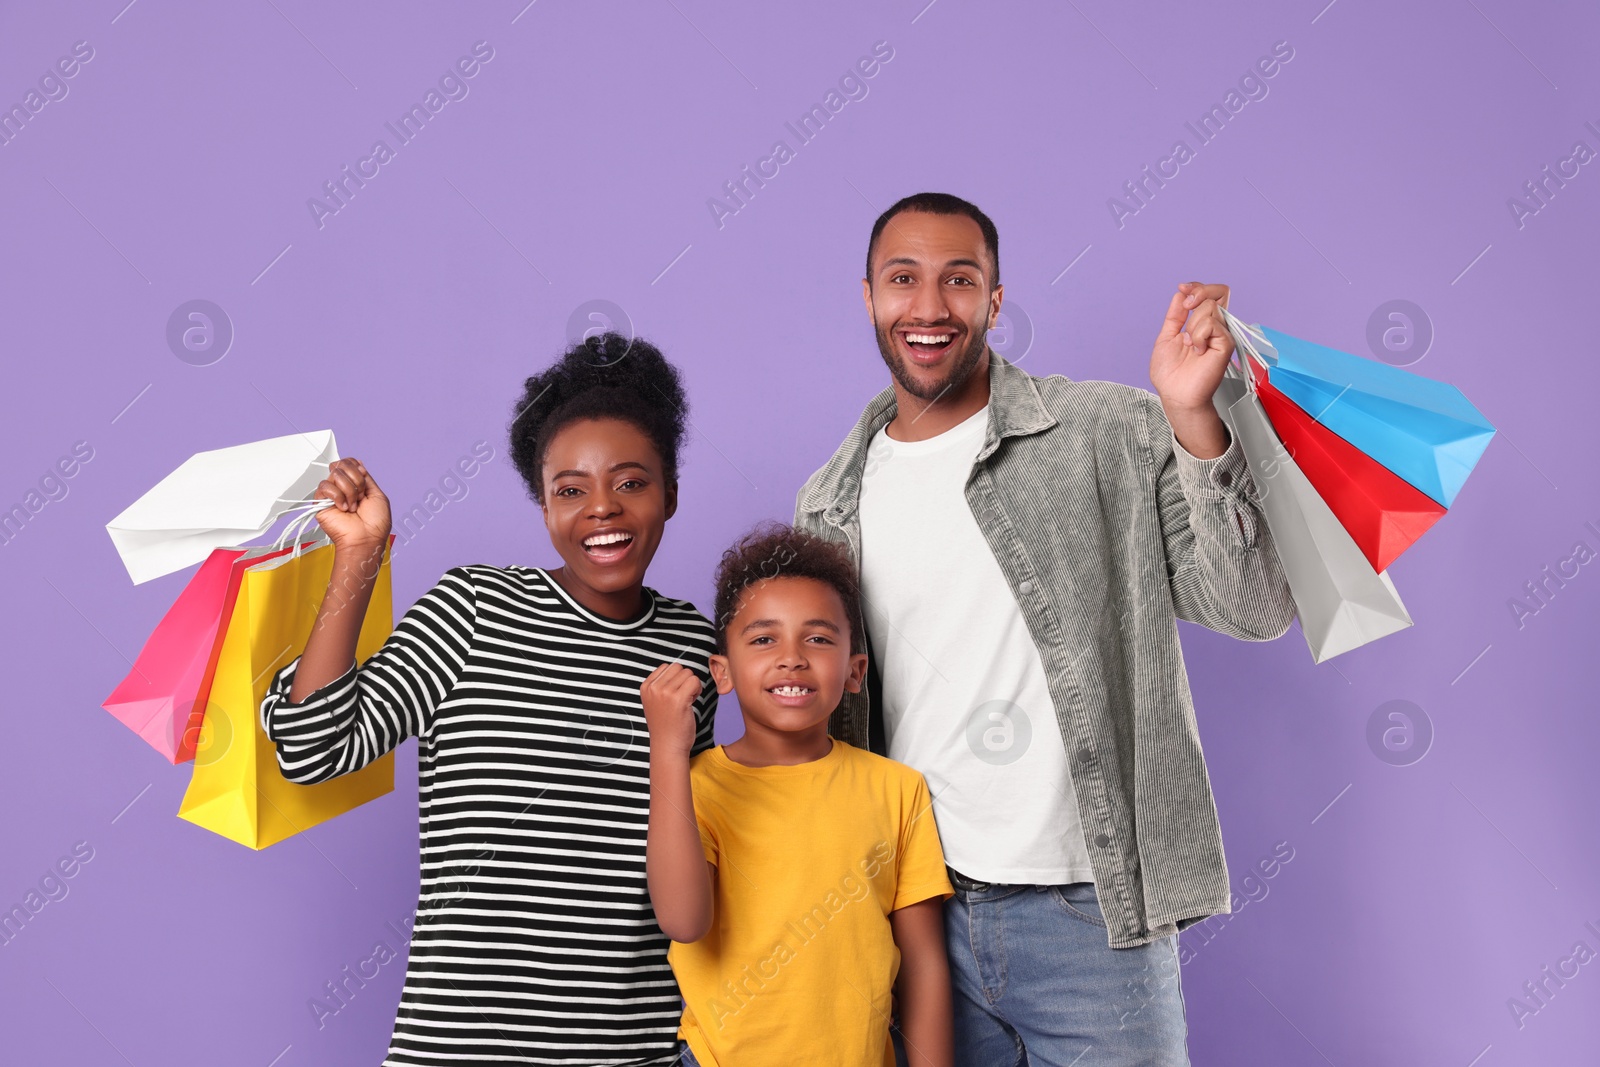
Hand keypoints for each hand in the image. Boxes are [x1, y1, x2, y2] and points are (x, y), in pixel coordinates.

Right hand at [312, 457, 390, 552]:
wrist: (366, 539)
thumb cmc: (375, 524)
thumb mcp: (377, 495)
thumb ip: (366, 477)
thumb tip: (358, 462)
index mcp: (355, 485)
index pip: (349, 463)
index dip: (356, 467)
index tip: (364, 480)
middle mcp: (342, 488)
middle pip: (342, 465)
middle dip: (356, 480)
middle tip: (360, 497)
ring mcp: (331, 494)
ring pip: (335, 474)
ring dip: (350, 491)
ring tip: (353, 506)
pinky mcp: (320, 502)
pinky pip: (325, 486)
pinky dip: (338, 496)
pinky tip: (343, 508)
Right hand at [640, 663, 701, 758]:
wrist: (667, 746)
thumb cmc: (665, 725)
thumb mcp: (654, 701)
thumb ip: (661, 685)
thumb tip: (678, 669)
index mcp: (645, 687)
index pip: (666, 667)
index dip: (675, 678)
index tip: (674, 694)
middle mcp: (653, 688)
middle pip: (678, 667)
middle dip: (684, 680)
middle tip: (683, 697)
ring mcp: (665, 693)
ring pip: (688, 673)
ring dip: (692, 685)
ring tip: (686, 701)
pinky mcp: (678, 698)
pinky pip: (695, 681)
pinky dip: (698, 690)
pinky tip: (692, 702)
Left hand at [1150, 281, 1234, 413]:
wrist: (1175, 394)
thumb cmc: (1170, 373)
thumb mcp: (1167, 336)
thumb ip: (1175, 315)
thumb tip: (1181, 293)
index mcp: (1202, 324)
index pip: (1210, 294)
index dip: (1197, 287)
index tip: (1182, 289)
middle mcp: (1215, 327)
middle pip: (1217, 293)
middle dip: (1198, 293)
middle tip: (1186, 308)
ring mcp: (1222, 334)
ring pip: (1211, 307)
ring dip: (1193, 325)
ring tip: (1190, 345)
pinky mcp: (1226, 344)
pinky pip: (1213, 324)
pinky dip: (1199, 335)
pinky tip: (1197, 350)